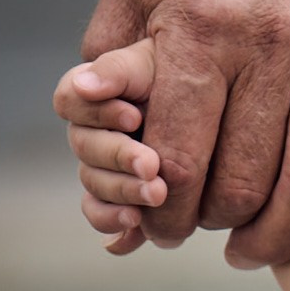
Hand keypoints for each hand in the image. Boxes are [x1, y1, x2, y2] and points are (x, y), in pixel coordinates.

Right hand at [56, 42, 167, 254]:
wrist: (220, 116)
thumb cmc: (186, 80)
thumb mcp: (156, 68)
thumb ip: (119, 71)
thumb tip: (84, 84)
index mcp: (93, 97)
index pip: (70, 101)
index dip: (96, 112)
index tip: (133, 118)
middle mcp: (93, 133)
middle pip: (84, 148)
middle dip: (118, 156)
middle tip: (152, 165)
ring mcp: (105, 169)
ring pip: (94, 183)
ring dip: (123, 190)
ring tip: (157, 194)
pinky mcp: (121, 201)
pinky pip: (103, 215)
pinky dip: (114, 221)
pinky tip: (134, 222)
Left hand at [82, 0, 289, 273]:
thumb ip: (111, 87)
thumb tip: (103, 177)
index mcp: (198, 28)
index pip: (181, 156)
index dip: (165, 211)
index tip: (156, 230)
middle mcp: (269, 40)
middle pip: (248, 176)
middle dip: (218, 225)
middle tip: (206, 238)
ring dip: (285, 234)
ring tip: (259, 251)